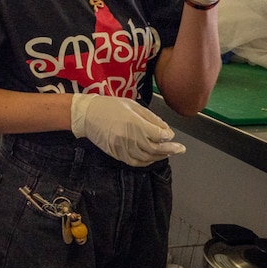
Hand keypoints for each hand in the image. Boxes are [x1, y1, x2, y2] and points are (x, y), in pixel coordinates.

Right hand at [71, 93, 185, 166]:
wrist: (86, 115)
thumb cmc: (109, 106)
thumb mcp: (132, 105)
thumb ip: (151, 118)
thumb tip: (165, 129)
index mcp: (135, 123)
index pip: (159, 135)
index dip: (168, 136)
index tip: (171, 135)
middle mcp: (130, 137)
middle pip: (155, 149)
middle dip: (170, 149)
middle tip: (179, 149)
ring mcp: (122, 147)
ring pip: (147, 158)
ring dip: (159, 156)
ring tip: (166, 153)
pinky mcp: (116, 153)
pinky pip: (135, 162)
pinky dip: (146, 162)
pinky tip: (151, 158)